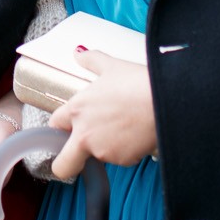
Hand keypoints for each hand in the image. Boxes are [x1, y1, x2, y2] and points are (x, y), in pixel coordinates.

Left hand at [49, 49, 156, 179]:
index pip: (54, 126)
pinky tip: (135, 133)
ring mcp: (104, 151)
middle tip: (76, 156)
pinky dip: (125, 150)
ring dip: (104, 147)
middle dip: (65, 164)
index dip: (61, 125)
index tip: (68, 126)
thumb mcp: (112, 66)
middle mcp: (85, 135)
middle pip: (63, 165)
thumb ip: (91, 60)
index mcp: (77, 111)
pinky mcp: (123, 161)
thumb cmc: (139, 83)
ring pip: (97, 157)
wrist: (165, 102)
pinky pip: (119, 158)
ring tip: (123, 126)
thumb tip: (79, 53)